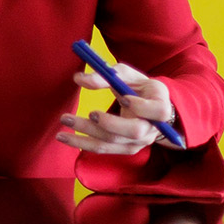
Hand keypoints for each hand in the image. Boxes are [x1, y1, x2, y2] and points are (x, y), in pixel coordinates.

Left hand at [57, 60, 180, 156]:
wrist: (147, 106)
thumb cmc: (137, 87)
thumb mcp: (126, 75)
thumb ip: (105, 75)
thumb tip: (79, 79)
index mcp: (160, 106)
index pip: (158, 111)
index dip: (142, 107)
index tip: (123, 97)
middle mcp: (152, 128)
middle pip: (134, 131)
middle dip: (110, 123)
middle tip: (91, 112)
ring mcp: (139, 141)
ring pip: (114, 142)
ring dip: (87, 135)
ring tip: (63, 124)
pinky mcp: (125, 148)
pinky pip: (104, 148)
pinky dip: (83, 143)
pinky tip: (64, 137)